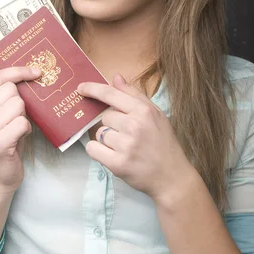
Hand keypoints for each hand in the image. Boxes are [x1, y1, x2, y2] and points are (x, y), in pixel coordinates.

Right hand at [0, 66, 41, 194]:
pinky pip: (22, 123)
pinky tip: (20, 138)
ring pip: (18, 105)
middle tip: (16, 119)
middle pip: (11, 90)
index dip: (18, 71)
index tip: (36, 72)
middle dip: (21, 103)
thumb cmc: (2, 145)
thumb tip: (30, 77)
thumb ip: (4, 100)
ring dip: (24, 117)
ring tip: (17, 130)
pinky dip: (26, 130)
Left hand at [77, 73, 194, 203]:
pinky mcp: (118, 163)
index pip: (111, 94)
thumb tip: (115, 77)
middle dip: (111, 124)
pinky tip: (112, 155)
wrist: (172, 177)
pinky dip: (98, 151)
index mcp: (144, 111)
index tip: (80, 88)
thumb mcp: (156, 114)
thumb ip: (134, 95)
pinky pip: (93, 149)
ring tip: (124, 147)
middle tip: (127, 135)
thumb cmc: (164, 144)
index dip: (92, 89)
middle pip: (104, 116)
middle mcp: (134, 126)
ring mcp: (126, 145)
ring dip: (106, 140)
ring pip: (99, 133)